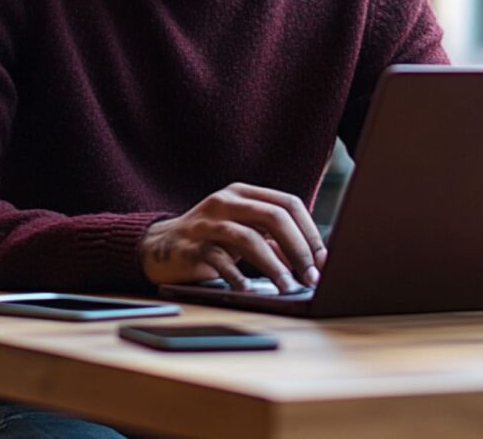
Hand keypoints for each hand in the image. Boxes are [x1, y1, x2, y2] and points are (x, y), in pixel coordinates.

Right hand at [139, 183, 326, 293]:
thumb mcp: (244, 233)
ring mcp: (207, 221)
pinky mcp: (190, 245)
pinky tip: (249, 290)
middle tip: (311, 275)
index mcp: (245, 193)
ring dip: (274, 266)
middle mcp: (227, 200)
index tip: (323, 259)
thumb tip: (311, 261)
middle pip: (274, 216)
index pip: (288, 203)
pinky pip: (219, 259)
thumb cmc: (212, 240)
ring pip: (249, 238)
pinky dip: (237, 276)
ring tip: (288, 287)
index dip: (309, 231)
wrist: (159, 246)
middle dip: (298, 248)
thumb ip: (274, 240)